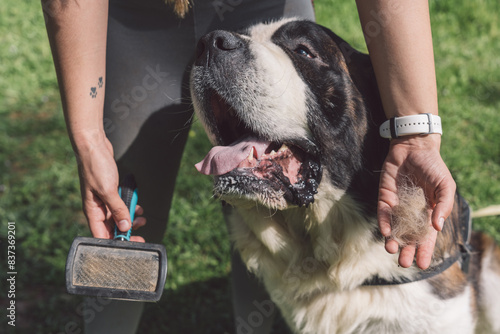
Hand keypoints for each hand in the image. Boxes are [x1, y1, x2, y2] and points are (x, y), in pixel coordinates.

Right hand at [75, 133, 145, 241]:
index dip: (116, 243)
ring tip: (142, 220)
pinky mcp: (110, 191)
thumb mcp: (108, 190)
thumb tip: (124, 227)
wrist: (94, 145)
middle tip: (141, 235)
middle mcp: (97, 208)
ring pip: (118, 217)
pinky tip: (138, 207)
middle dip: (126, 232)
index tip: (131, 245)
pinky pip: (120, 205)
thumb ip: (117, 209)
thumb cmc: (95, 166)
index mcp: (92, 211)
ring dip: (130, 219)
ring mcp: (103, 200)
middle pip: (111, 228)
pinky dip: (130, 207)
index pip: (102, 236)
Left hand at [377, 135, 455, 268]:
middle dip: (406, 251)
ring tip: (392, 251)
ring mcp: (398, 206)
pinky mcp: (385, 197)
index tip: (423, 265)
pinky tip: (386, 233)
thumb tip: (437, 227)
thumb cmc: (433, 166)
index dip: (425, 251)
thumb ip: (443, 205)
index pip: (427, 237)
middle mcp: (412, 212)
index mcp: (430, 213)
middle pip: (409, 237)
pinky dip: (384, 223)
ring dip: (393, 240)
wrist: (414, 147)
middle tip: (404, 263)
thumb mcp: (445, 186)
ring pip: (394, 229)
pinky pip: (383, 214)